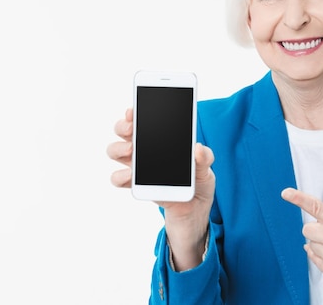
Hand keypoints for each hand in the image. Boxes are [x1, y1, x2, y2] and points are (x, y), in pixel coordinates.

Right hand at [106, 108, 215, 270]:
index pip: (144, 119)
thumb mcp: (207, 171)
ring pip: (115, 150)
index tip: (134, 109)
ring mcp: (139, 167)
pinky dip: (120, 176)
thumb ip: (204, 158)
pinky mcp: (137, 185)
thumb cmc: (199, 185)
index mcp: (163, 139)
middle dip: (123, 126)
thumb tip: (197, 148)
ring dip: (118, 147)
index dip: (136, 112)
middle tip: (132, 128)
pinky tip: (130, 176)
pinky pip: (119, 178)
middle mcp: (146, 149)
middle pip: (123, 130)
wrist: (194, 213)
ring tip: (130, 150)